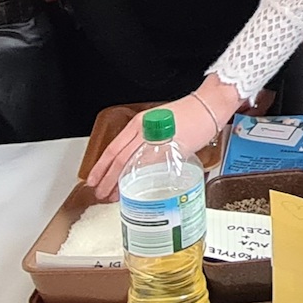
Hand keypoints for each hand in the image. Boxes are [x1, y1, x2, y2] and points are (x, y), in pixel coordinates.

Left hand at [87, 83, 243, 199]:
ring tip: (112, 196)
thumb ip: (148, 142)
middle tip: (99, 194)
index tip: (93, 180)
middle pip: (118, 158)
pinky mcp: (171, 147)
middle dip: (106, 179)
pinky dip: (139, 178)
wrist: (209, 106)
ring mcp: (156, 138)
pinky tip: (135, 188)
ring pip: (130, 163)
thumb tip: (137, 163)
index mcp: (139, 124)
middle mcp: (143, 130)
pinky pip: (150, 165)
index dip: (100, 167)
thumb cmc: (190, 116)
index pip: (113, 148)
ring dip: (118, 182)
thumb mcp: (160, 125)